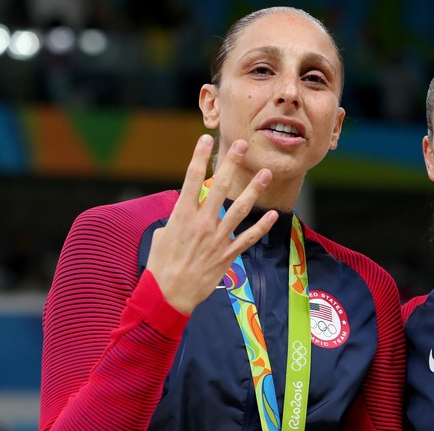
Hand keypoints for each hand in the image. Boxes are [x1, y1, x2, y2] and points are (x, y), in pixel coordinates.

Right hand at [145, 134, 277, 313]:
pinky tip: (272, 214)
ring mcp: (217, 238)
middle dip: (231, 163)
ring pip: (240, 208)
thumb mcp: (162, 236)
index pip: (192, 178)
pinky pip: (248, 237)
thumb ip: (177, 220)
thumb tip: (185, 213)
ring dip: (254, 190)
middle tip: (241, 145)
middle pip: (220, 186)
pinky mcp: (228, 254)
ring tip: (266, 173)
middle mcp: (202, 222)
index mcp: (182, 215)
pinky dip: (262, 226)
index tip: (205, 139)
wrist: (168, 294)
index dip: (199, 157)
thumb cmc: (160, 265)